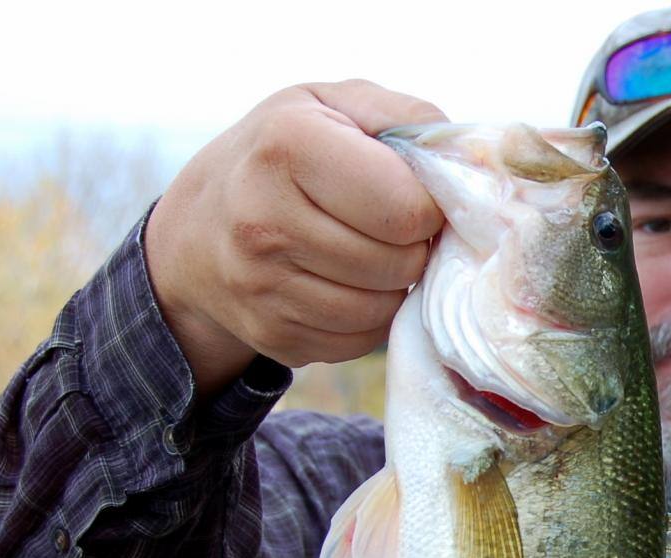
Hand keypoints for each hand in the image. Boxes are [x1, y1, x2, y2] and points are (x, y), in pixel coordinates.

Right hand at [146, 79, 447, 398]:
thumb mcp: (335, 106)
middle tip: (392, 228)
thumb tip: (472, 166)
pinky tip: (349, 284)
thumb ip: (408, 119)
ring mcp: (260, 284)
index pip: (405, 208)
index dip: (426, 206)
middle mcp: (262, 217)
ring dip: (395, 284)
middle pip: (398, 263)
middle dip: (412, 246)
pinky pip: (359, 339)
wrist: (198, 225)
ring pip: (382, 308)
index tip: (410, 194)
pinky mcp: (271, 334)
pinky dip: (370, 316)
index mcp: (288, 146)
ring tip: (372, 252)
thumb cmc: (287, 154)